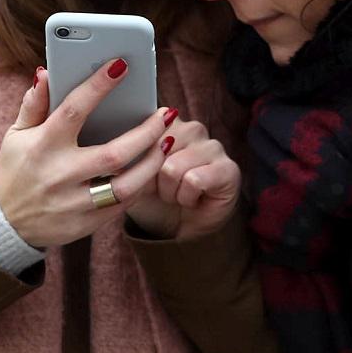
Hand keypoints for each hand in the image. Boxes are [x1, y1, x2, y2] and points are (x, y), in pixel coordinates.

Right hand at [0, 60, 173, 248]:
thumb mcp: (16, 135)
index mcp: (43, 145)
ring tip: (167, 141)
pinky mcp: (84, 224)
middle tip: (167, 113)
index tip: (121, 65)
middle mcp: (60, 174)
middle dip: (146, 132)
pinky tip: (150, 167)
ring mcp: (73, 202)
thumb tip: (46, 73)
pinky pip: (122, 205)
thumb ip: (34, 104)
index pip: (74, 109)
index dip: (98, 85)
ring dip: (152, 162)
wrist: (2, 221)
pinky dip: (140, 185)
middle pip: (114, 153)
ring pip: (126, 185)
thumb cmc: (15, 169)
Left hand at [123, 117, 241, 240]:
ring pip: (172, 167)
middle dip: (153, 177)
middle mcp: (193, 128)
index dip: (138, 160)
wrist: (175, 229)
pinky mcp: (228, 168)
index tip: (143, 174)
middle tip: (164, 188)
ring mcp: (213, 146)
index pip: (145, 129)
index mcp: (168, 123)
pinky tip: (193, 200)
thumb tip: (123, 148)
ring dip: (169, 191)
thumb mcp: (132, 174)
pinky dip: (186, 197)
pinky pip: (194, 180)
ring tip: (178, 194)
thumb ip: (129, 153)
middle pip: (157, 149)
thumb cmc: (153, 198)